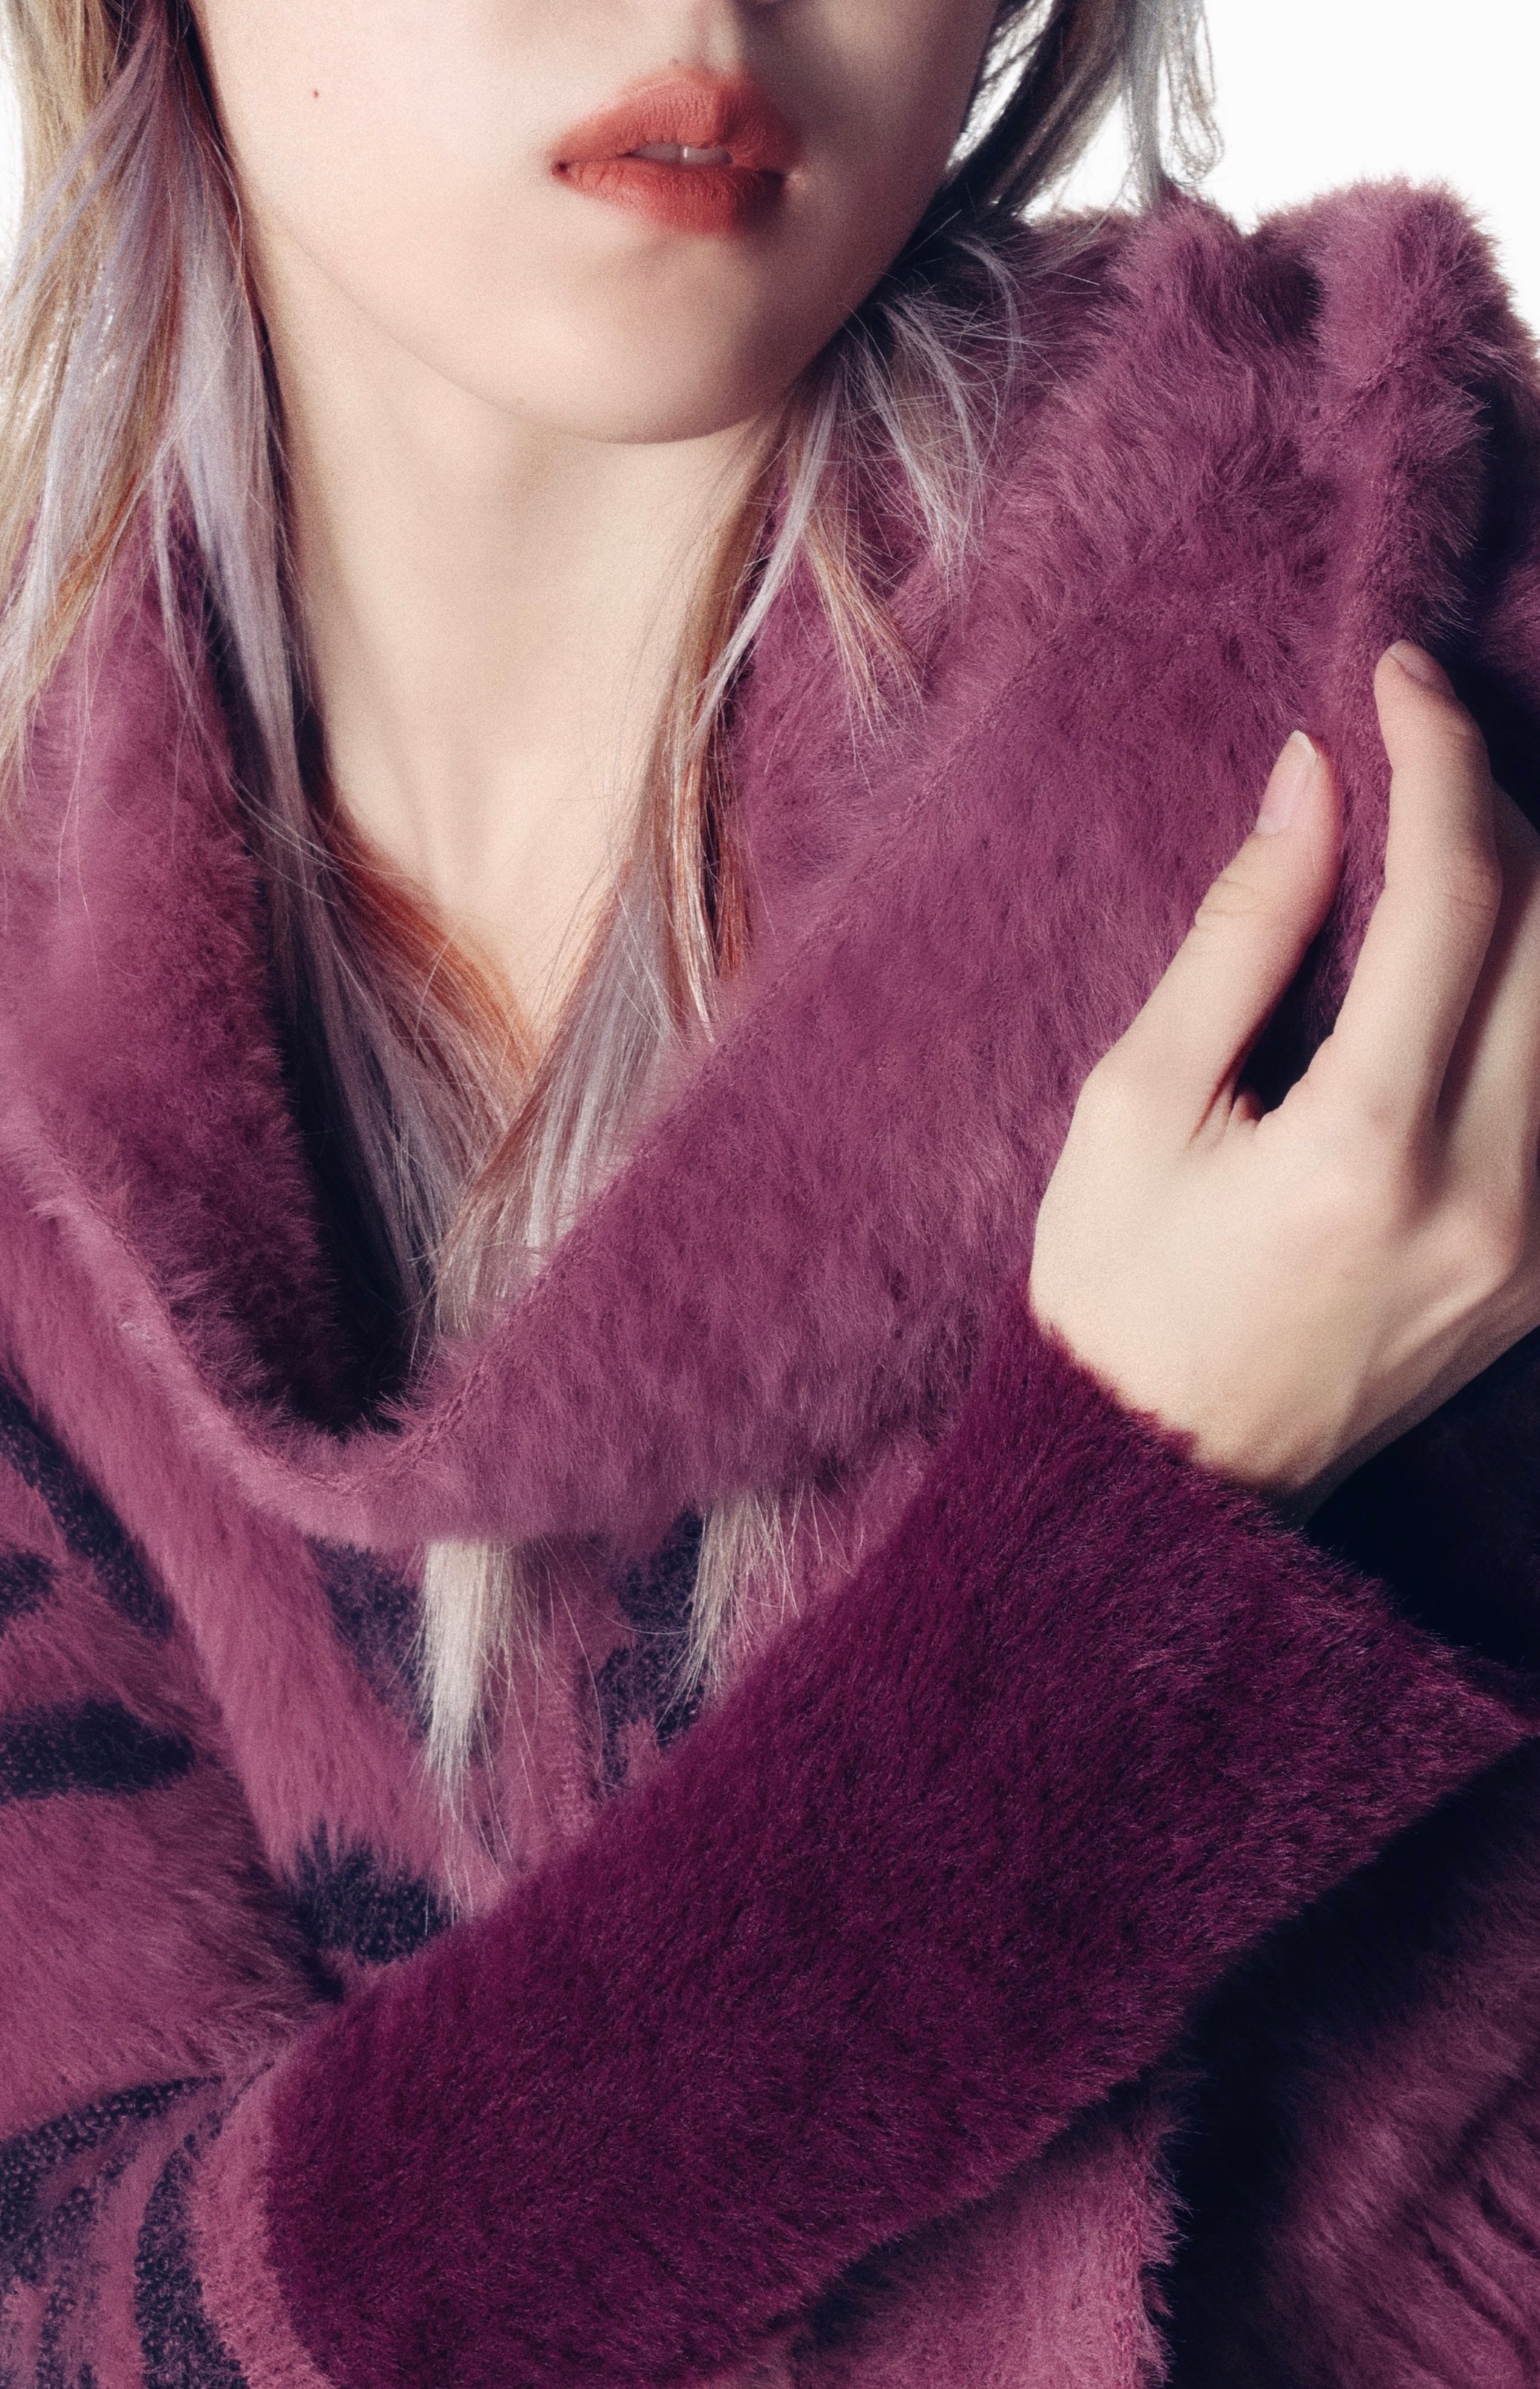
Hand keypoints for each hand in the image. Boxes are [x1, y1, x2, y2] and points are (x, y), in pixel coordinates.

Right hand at [1029, 642, 1539, 1509]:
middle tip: (1423, 755)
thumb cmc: (1118, 1298)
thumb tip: (1313, 781)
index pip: (1459, 893)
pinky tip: (1482, 959)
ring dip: (1534, 895)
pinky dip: (1535, 996)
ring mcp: (1535, 1240)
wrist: (1167, 1484)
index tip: (1398, 678)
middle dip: (1502, 807)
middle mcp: (1485, 1193)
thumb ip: (1239, 938)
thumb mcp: (1132, 1109)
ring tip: (1455, 843)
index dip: (1439, 755)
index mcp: (1363, 1150)